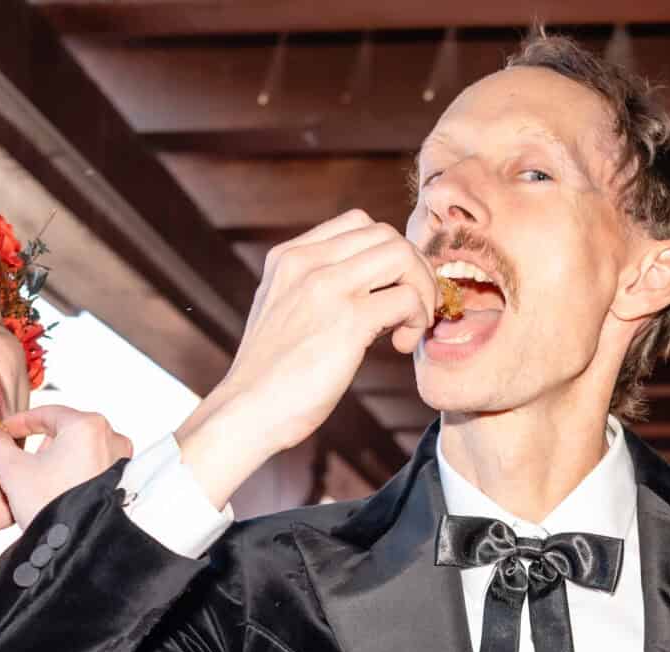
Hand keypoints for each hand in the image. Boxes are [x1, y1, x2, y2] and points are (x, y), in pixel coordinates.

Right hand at [0, 403, 134, 533]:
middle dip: (40, 446)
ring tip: (42, 485)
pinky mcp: (126, 481)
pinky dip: (74, 474)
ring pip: (80, 450)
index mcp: (87, 426)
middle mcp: (112, 437)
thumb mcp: (11, 471)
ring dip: (57, 461)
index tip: (4, 433)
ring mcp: (122, 460)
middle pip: (65, 432)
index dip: (19, 423)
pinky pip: (94, 467)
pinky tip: (60, 493)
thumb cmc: (54, 507)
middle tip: (22, 465)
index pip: (46, 413)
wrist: (83, 546)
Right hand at [174, 209, 436, 506]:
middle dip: (413, 269)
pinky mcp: (349, 320)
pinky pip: (407, 298)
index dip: (387, 253)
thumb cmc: (270, 374)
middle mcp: (307, 262)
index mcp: (289, 257)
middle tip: (412, 308)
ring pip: (403, 255)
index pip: (358, 222)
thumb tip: (367, 284)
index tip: (389, 289)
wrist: (248, 411)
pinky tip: (401, 346)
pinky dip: (417, 320)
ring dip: (422, 289)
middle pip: (387, 235)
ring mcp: (328, 288)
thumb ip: (312, 286)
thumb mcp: (281, 310)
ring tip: (410, 325)